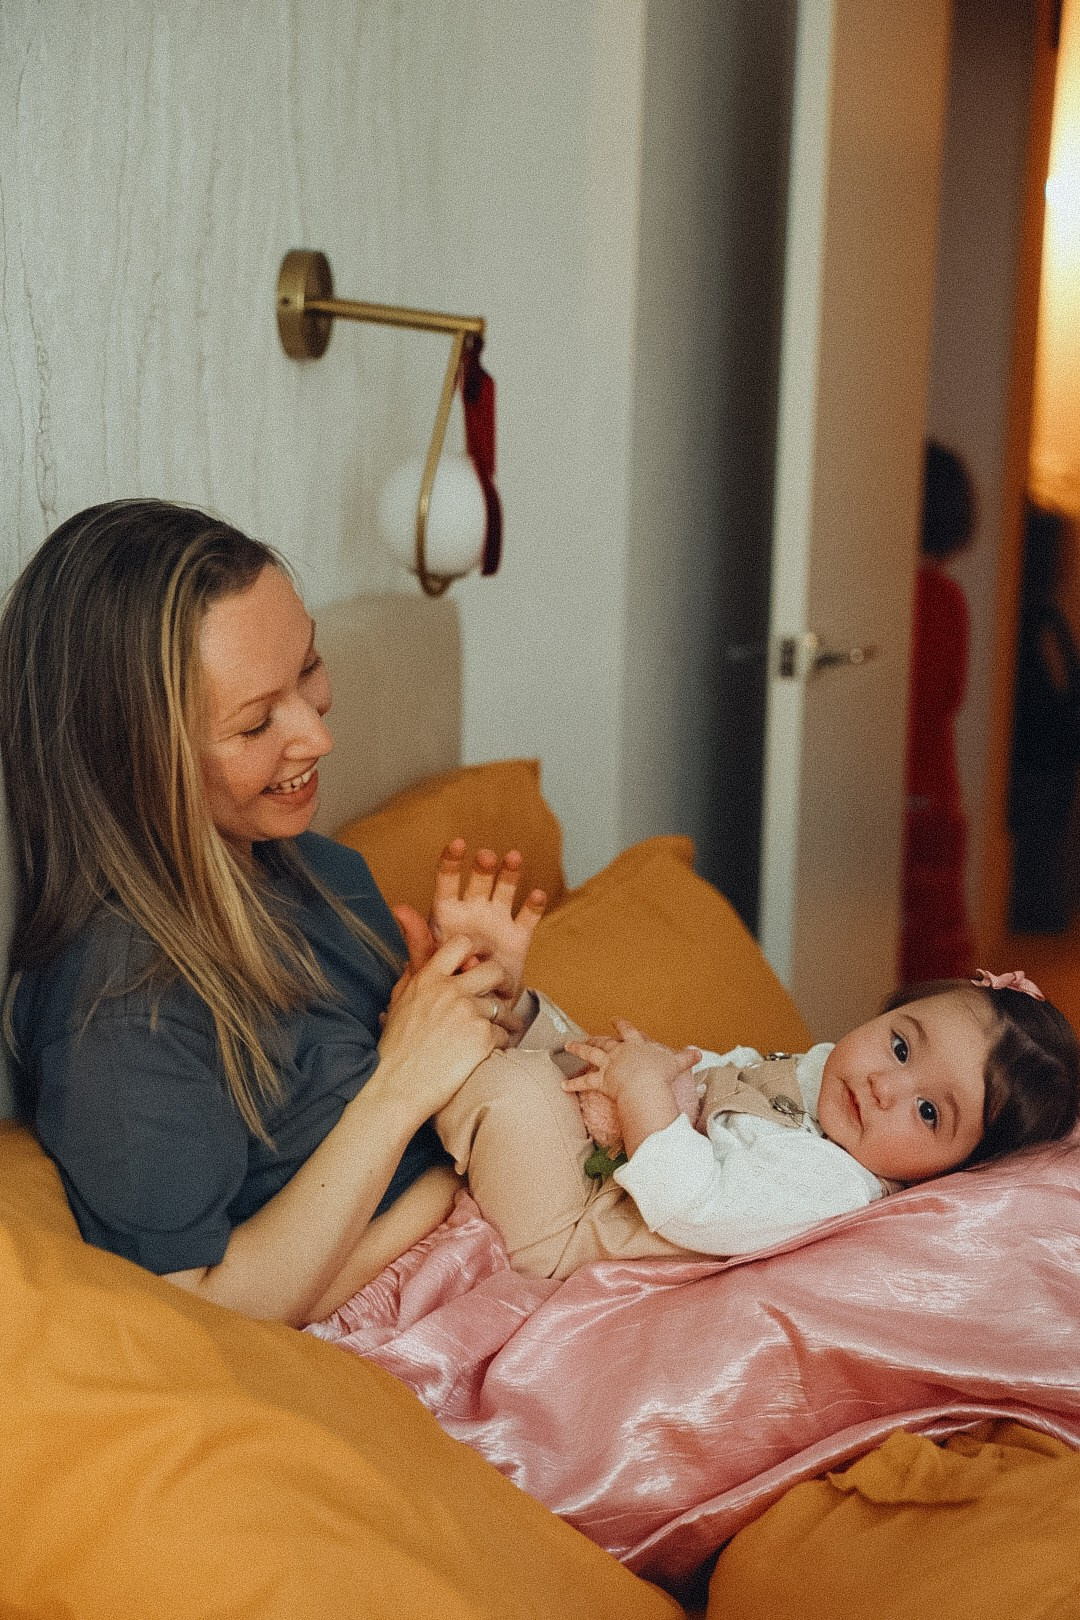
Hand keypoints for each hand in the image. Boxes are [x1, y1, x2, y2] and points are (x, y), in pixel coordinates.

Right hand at [376, 934, 511, 1119]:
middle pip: (494, 970)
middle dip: (505, 981)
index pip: (461, 944)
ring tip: (508, 1027)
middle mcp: (449, 991)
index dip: (480, 946)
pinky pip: (504, 1033)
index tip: (486, 956)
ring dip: (508, 1019)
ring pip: (503, 1007)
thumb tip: (412, 962)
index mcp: (428, 979)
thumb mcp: (398, 1004)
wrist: (396, 1087)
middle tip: (506, 992)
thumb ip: (410, 980)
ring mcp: (468, 1013)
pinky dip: (502, 1042)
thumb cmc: (394, 1051)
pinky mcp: (482, 1037)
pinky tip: (494, 1050)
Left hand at [399, 838, 546, 1000]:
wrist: (473, 1004)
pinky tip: (537, 895)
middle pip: (479, 880)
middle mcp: (474, 910)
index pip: (447, 882)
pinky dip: (534, 905)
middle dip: (483, 867)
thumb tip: (398, 908)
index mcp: (448, 913)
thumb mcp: (426, 961)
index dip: (451, 862)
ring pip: (505, 890)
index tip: (457, 844)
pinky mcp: (518, 937)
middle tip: (485, 857)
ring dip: (510, 873)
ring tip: (513, 858)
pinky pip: (528, 918)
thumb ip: (417, 937)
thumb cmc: (444, 980)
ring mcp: (498, 920)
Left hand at [563, 1022, 699, 1156]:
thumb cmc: (660, 1073)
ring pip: (590, 1055)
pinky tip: (562, 1085)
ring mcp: (608, 1065)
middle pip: (604, 1042)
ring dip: (578, 1049)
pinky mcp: (601, 1080)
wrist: (646, 1084)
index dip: (621, 1025)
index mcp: (636, 1045)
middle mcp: (619, 1052)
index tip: (615, 1019)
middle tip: (587, 1035)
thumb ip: (686, 1057)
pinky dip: (573, 1084)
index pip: (628, 1031)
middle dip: (595, 1038)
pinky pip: (585, 1083)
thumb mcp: (676, 1062)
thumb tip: (699, 1053)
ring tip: (569, 1045)